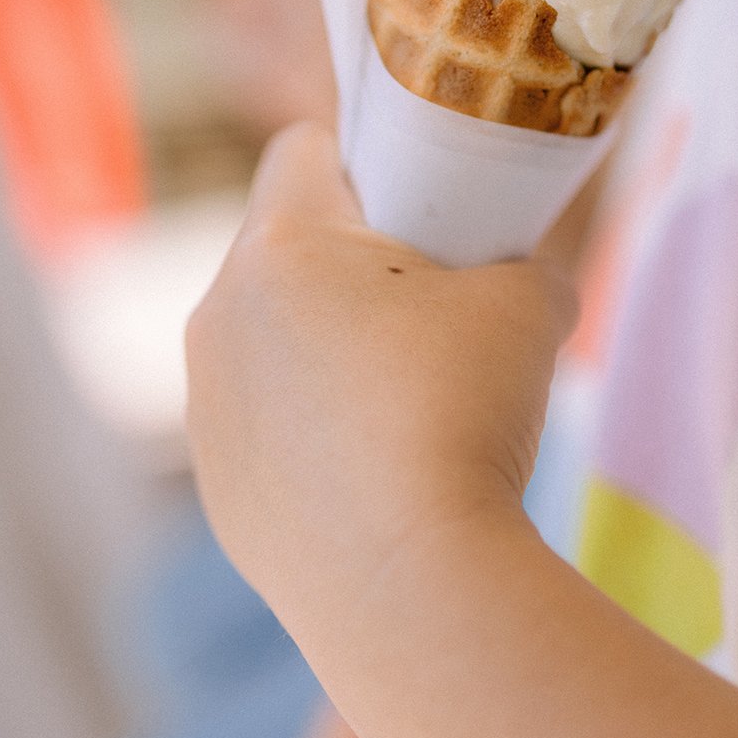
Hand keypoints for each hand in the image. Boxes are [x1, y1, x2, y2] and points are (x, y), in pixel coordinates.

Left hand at [185, 122, 574, 632]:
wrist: (413, 587)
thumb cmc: (463, 416)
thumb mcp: (530, 306)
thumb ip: (522, 264)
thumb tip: (519, 281)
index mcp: (280, 246)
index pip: (302, 149)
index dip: (368, 160)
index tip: (421, 208)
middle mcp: (218, 315)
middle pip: (283, 250)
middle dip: (353, 265)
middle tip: (432, 314)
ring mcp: (207, 406)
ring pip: (268, 342)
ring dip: (327, 352)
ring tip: (409, 410)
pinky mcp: (218, 488)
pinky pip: (264, 426)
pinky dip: (312, 434)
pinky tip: (379, 478)